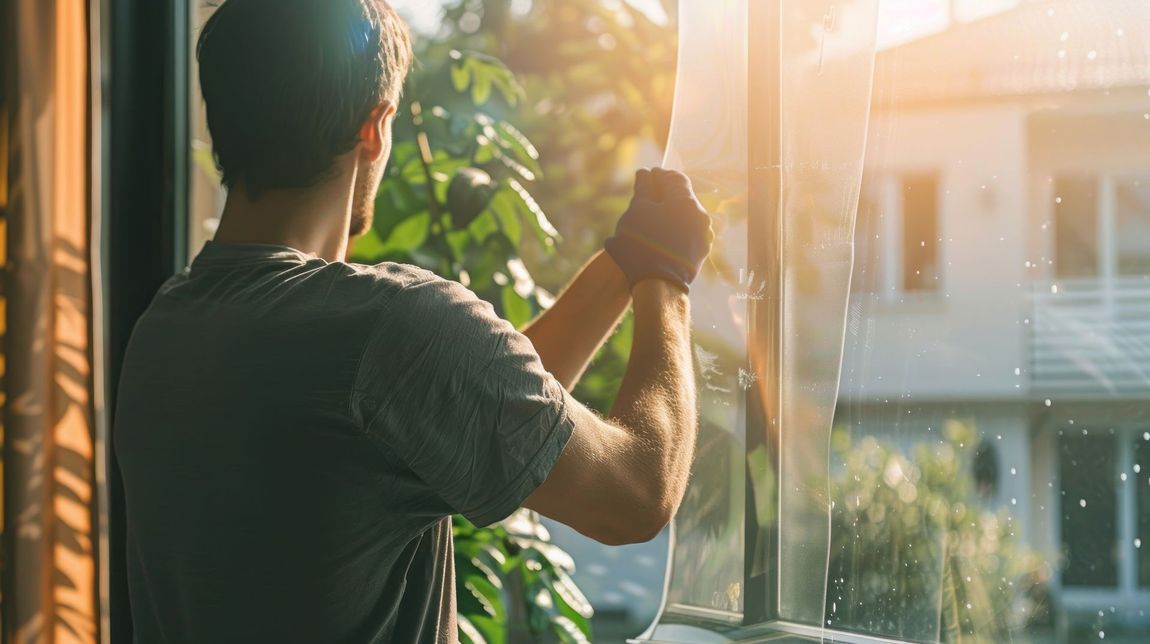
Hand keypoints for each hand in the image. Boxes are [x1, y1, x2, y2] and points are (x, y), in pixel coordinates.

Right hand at [604, 168, 713, 292]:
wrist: (657, 286)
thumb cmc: (641, 245)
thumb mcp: (635, 212)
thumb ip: (642, 189)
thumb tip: (645, 173)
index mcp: (686, 202)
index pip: (675, 178)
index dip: (659, 175)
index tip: (646, 177)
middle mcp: (701, 216)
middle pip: (682, 198)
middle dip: (664, 196)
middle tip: (646, 198)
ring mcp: (704, 237)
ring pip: (685, 218)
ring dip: (669, 215)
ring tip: (649, 222)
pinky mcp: (700, 254)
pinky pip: (687, 235)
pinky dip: (674, 232)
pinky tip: (658, 239)